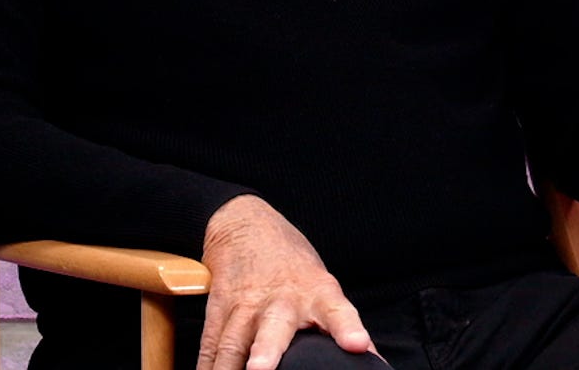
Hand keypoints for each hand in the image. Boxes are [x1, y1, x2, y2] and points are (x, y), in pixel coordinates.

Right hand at [197, 195, 373, 369]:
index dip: (347, 328)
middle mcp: (280, 300)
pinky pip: (211, 343)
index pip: (337, 310)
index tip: (357, 344)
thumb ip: (340, 323)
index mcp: (316, 292)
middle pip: (273, 328)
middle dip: (266, 352)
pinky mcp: (219, 307)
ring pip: (232, 341)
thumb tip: (371, 357)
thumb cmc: (292, 265)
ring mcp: (246, 304)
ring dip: (226, 367)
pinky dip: (207, 366)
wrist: (245, 222)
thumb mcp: (322, 285)